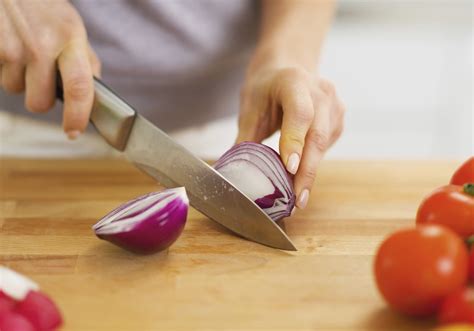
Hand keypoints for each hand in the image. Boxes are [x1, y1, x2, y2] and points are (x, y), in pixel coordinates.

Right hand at [0, 0, 99, 138]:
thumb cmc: (42, 7)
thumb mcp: (71, 27)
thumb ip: (85, 60)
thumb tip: (95, 95)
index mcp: (70, 39)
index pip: (80, 87)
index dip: (77, 116)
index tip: (74, 132)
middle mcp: (41, 45)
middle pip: (40, 103)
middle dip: (39, 98)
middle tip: (39, 77)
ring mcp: (12, 47)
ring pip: (14, 90)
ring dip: (18, 78)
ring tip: (21, 51)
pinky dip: (2, 67)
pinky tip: (7, 46)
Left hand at [237, 66, 344, 208]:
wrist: (288, 69)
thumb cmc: (265, 88)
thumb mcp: (250, 107)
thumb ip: (246, 138)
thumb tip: (232, 173)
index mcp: (294, 82)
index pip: (299, 113)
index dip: (295, 141)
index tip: (289, 168)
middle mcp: (320, 92)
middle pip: (317, 135)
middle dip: (307, 171)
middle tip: (296, 200)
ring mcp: (334, 105)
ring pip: (324, 145)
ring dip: (310, 173)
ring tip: (296, 198)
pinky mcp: (338, 119)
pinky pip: (327, 146)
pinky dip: (313, 164)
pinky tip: (301, 178)